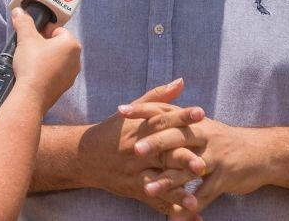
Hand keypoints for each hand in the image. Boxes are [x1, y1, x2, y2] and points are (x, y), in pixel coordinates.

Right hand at [11, 6, 80, 111]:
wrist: (31, 96)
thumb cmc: (33, 65)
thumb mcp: (26, 39)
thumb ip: (24, 23)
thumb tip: (19, 12)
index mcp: (72, 44)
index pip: (57, 30)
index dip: (42, 31)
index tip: (31, 36)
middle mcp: (76, 59)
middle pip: (58, 44)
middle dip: (44, 44)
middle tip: (29, 48)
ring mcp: (72, 74)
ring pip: (57, 59)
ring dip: (46, 58)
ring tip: (31, 61)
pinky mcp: (65, 86)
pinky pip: (56, 73)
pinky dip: (47, 71)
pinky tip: (35, 73)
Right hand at [76, 79, 205, 216]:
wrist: (84, 156)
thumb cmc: (113, 130)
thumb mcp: (132, 112)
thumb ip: (158, 97)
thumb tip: (181, 81)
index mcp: (139, 130)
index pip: (163, 120)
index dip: (182, 116)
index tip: (201, 112)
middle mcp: (138, 152)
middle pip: (163, 155)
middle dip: (183, 160)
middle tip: (203, 165)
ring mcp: (136, 173)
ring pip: (159, 183)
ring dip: (177, 192)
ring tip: (196, 199)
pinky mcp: (135, 190)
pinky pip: (154, 201)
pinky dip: (171, 209)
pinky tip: (189, 215)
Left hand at [120, 103, 266, 217]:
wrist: (264, 152)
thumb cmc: (227, 141)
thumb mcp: (205, 126)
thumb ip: (181, 119)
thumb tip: (156, 109)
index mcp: (196, 121)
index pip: (166, 111)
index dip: (144, 110)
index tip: (121, 110)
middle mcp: (205, 135)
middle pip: (176, 136)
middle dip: (155, 143)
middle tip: (134, 151)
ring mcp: (215, 156)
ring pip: (187, 169)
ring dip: (168, 181)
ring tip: (148, 190)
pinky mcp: (225, 177)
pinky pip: (205, 193)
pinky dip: (191, 205)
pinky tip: (178, 216)